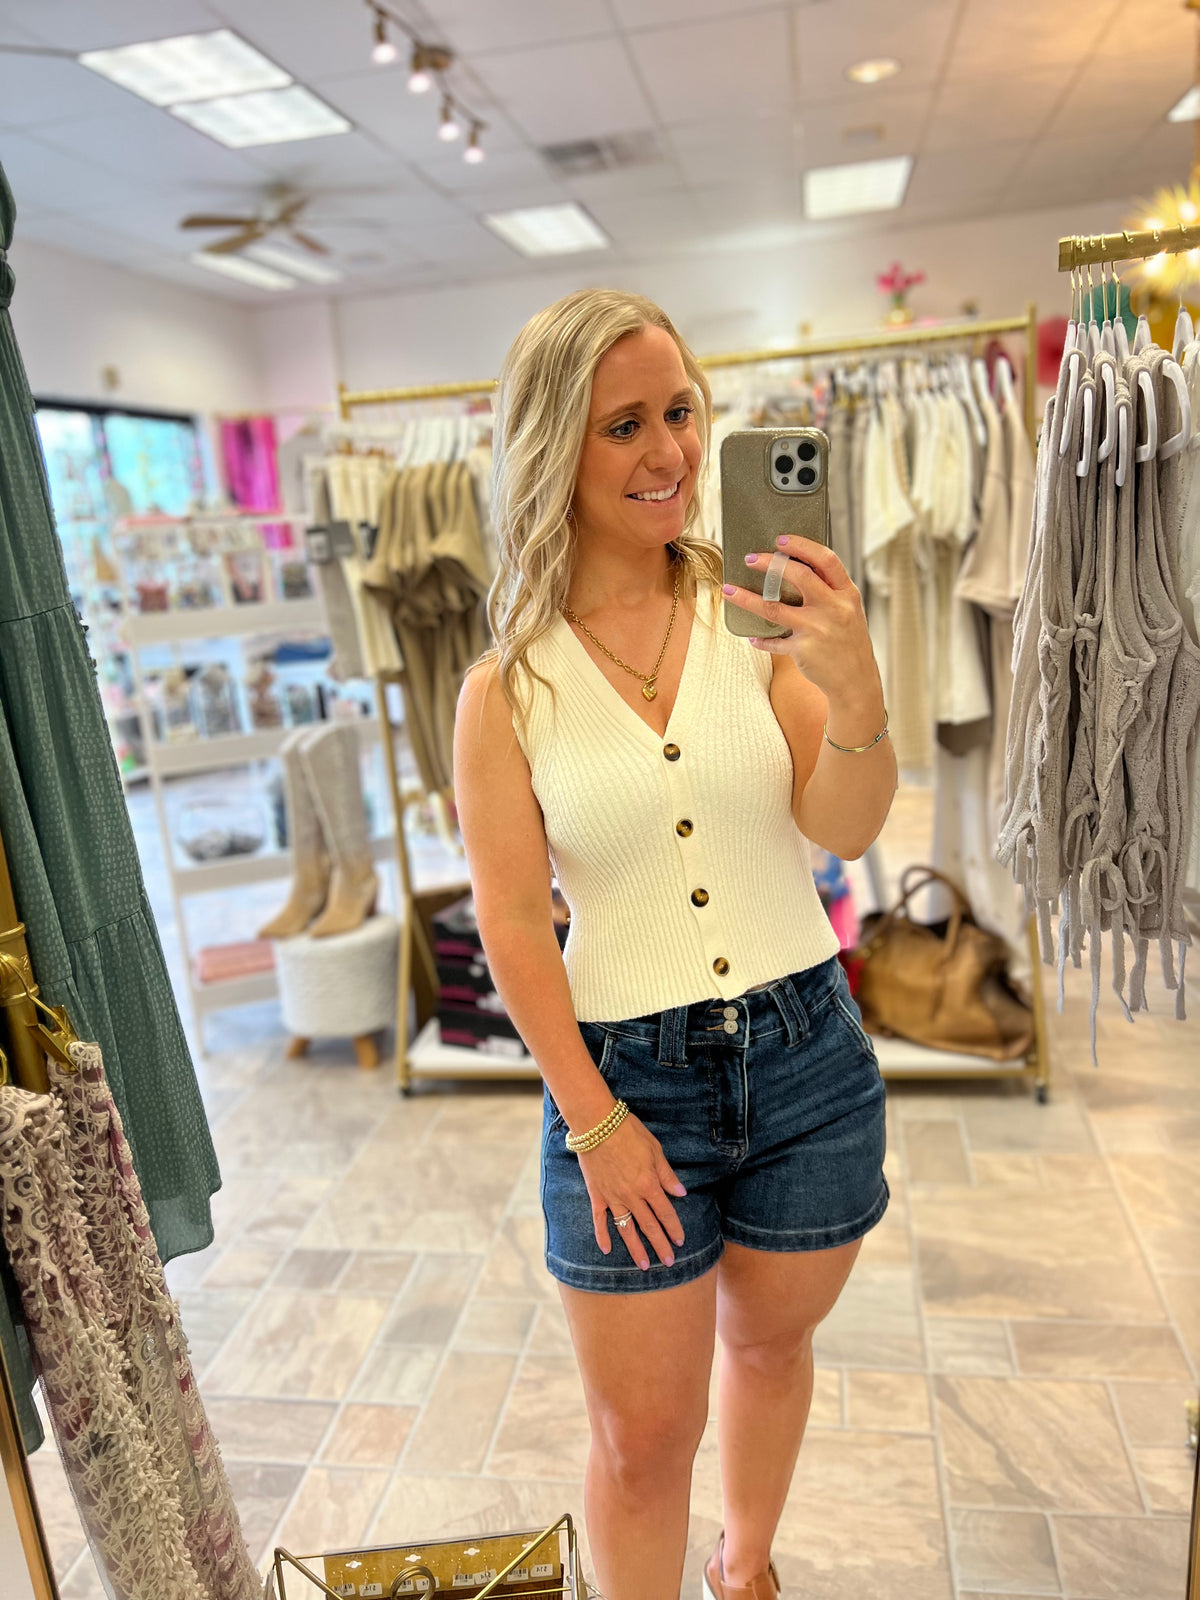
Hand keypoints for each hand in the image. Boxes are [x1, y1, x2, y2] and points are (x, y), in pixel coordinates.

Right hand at [577, 1112, 686, 1270]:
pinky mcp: (597, 1194)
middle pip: (649, 1226)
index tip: (680, 1241)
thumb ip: (666, 1175)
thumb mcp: (655, 1149)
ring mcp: (612, 1197)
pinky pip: (599, 1220)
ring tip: (643, 1265)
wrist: (597, 1124)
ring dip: (635, 1249)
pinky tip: (606, 1250)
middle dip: (660, 1245)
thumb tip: (681, 1193)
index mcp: (648, 1184)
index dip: (674, 1228)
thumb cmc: (629, 1132)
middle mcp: (631, 1196)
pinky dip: (602, 1236)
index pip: (665, 1212)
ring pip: (626, 1229)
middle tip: (668, 1262)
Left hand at [722, 535, 878, 706]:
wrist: (856, 681)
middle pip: (799, 576)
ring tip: (729, 590)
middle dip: (770, 564)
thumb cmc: (849, 641)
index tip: (780, 540)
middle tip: (750, 558)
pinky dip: (761, 639)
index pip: (825, 560)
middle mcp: (833, 608)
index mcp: (847, 593)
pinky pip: (774, 641)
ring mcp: (817, 629)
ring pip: (774, 608)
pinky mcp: (803, 650)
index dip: (801, 546)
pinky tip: (752, 638)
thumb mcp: (849, 611)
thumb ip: (829, 591)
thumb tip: (795, 568)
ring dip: (747, 598)